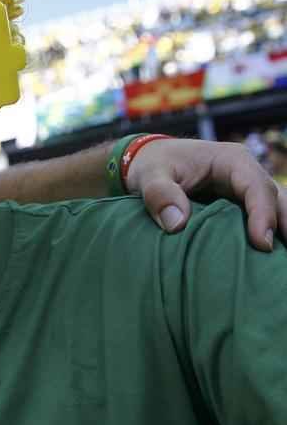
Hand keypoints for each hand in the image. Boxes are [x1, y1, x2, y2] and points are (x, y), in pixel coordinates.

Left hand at [125, 139, 286, 251]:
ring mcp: (246, 191)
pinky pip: (261, 219)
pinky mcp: (240, 206)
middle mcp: (246, 174)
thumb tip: (177, 224)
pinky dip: (268, 235)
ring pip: (275, 209)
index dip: (263, 214)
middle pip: (276, 199)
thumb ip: (159, 195)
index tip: (262, 243)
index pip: (256, 187)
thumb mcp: (150, 175)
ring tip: (280, 263)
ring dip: (280, 231)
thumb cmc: (153, 165)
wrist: (149, 161)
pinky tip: (268, 260)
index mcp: (231, 161)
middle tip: (279, 259)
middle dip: (283, 225)